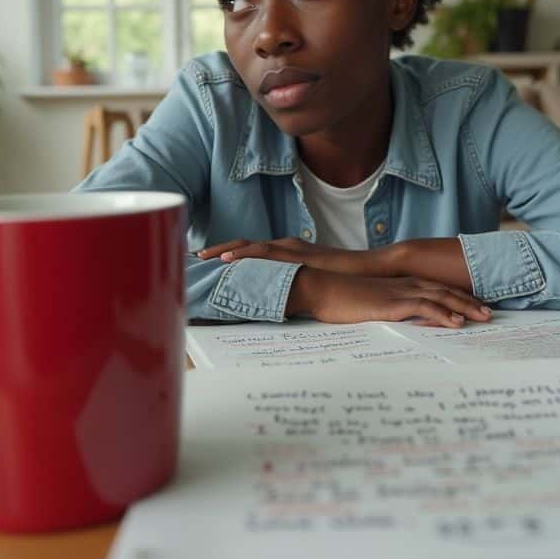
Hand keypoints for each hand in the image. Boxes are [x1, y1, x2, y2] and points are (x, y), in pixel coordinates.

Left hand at [197, 237, 387, 276]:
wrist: (369, 271)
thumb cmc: (344, 282)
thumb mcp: (311, 288)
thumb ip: (293, 295)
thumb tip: (277, 312)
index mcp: (286, 253)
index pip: (249, 254)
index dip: (225, 257)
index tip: (203, 265)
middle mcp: (284, 246)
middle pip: (241, 246)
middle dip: (215, 251)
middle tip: (190, 258)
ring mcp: (289, 248)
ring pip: (248, 247)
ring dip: (222, 251)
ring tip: (200, 258)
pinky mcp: (295, 254)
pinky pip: (264, 252)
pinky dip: (243, 255)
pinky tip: (226, 260)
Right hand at [286, 267, 490, 328]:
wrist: (320, 287)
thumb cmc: (339, 298)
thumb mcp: (367, 304)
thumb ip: (384, 309)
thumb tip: (395, 321)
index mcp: (400, 284)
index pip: (436, 289)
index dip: (457, 297)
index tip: (474, 306)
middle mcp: (405, 285)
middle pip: (446, 291)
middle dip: (469, 301)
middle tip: (489, 312)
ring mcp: (399, 293)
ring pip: (442, 298)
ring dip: (465, 307)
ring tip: (484, 316)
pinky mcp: (392, 304)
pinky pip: (424, 308)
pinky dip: (444, 314)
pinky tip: (457, 322)